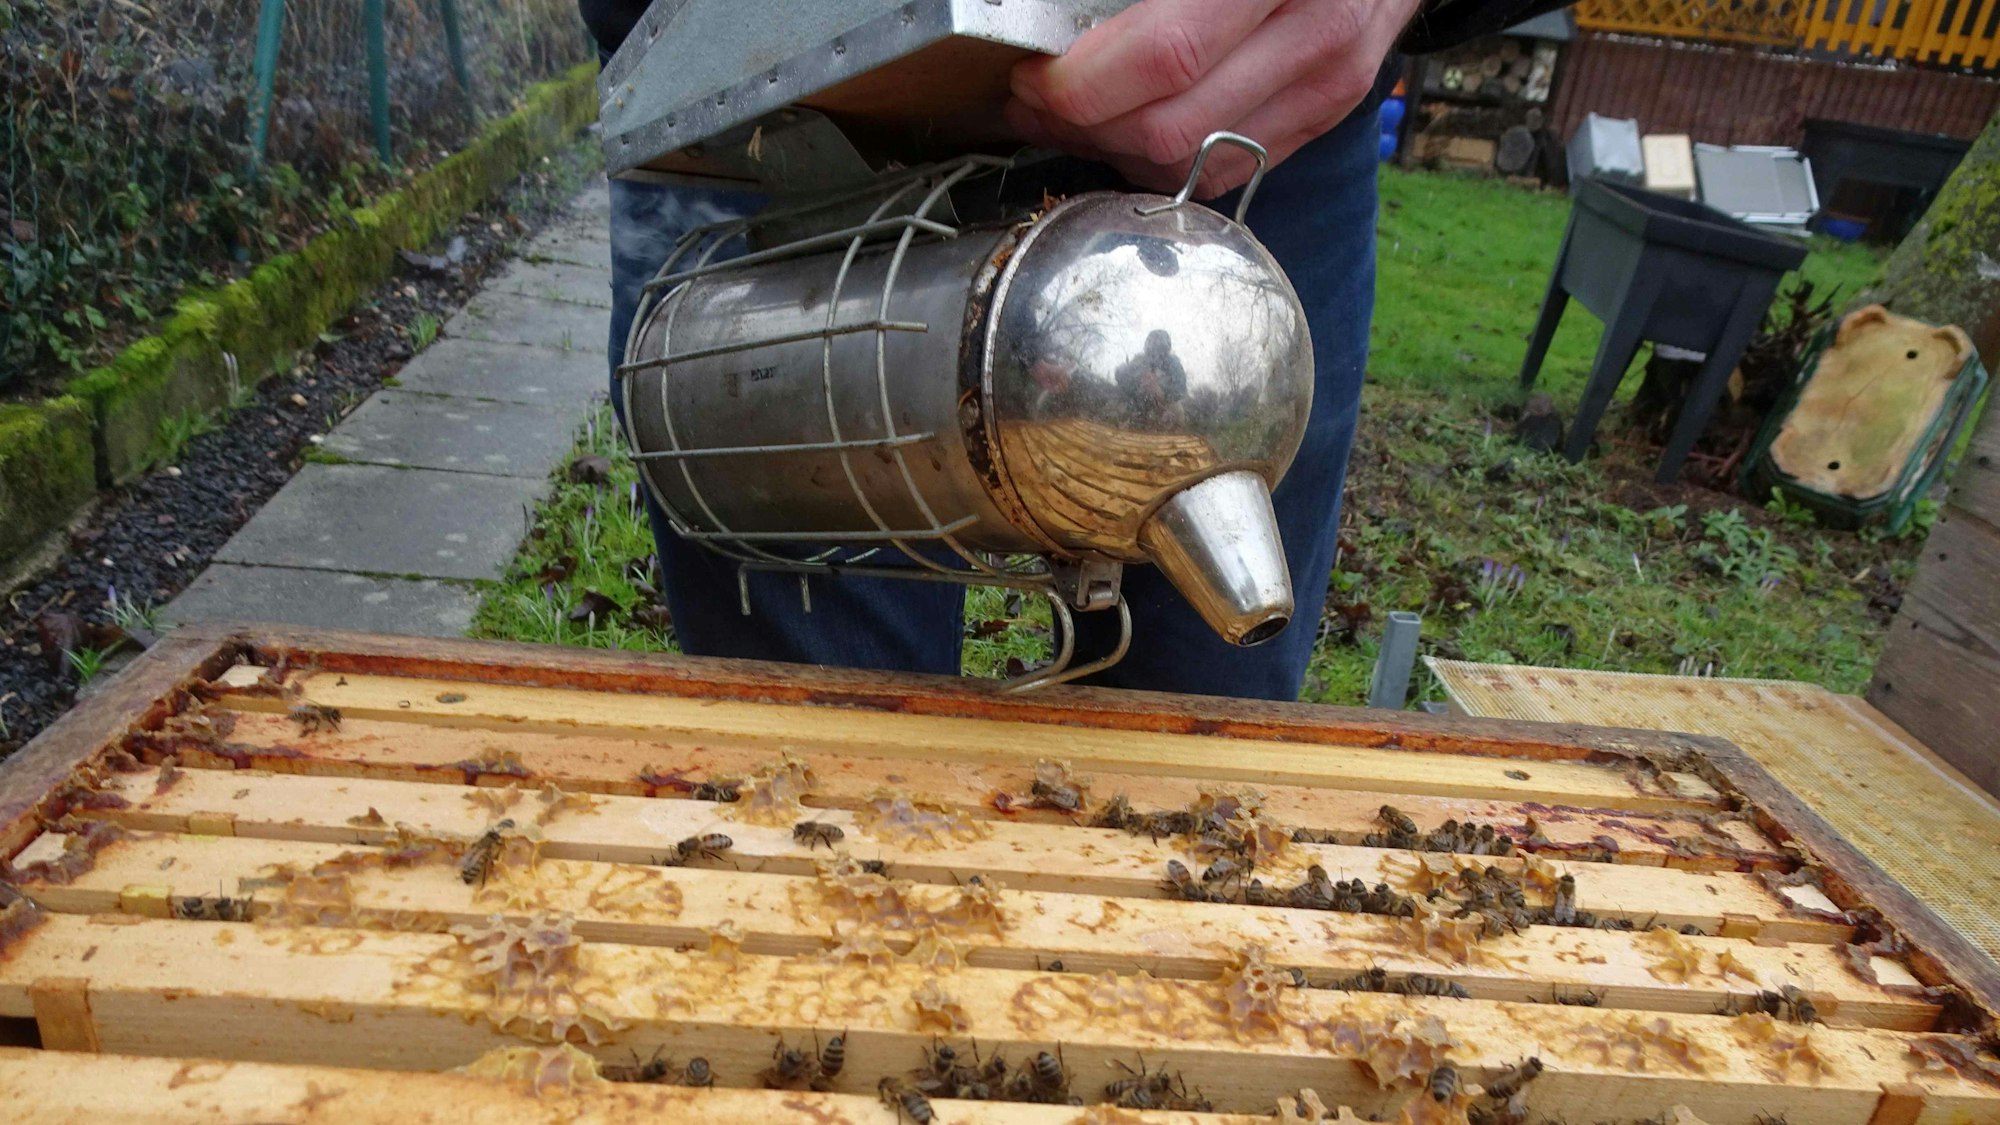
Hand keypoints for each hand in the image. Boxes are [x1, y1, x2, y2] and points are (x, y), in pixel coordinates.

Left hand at [1005, 0, 1423, 196]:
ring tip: (1070, 119)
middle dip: (1083, 127)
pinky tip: (1123, 130)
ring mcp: (1327, 85)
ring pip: (1191, 164)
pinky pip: (1225, 169)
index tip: (1030, 73)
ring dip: (1113, 152)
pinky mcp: (1324, 115)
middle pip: (1170, 129)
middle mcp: (1314, 33)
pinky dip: (1161, 162)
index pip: (1164, 57)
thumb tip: (1061, 30)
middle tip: (1034, 103)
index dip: (1080, 83)